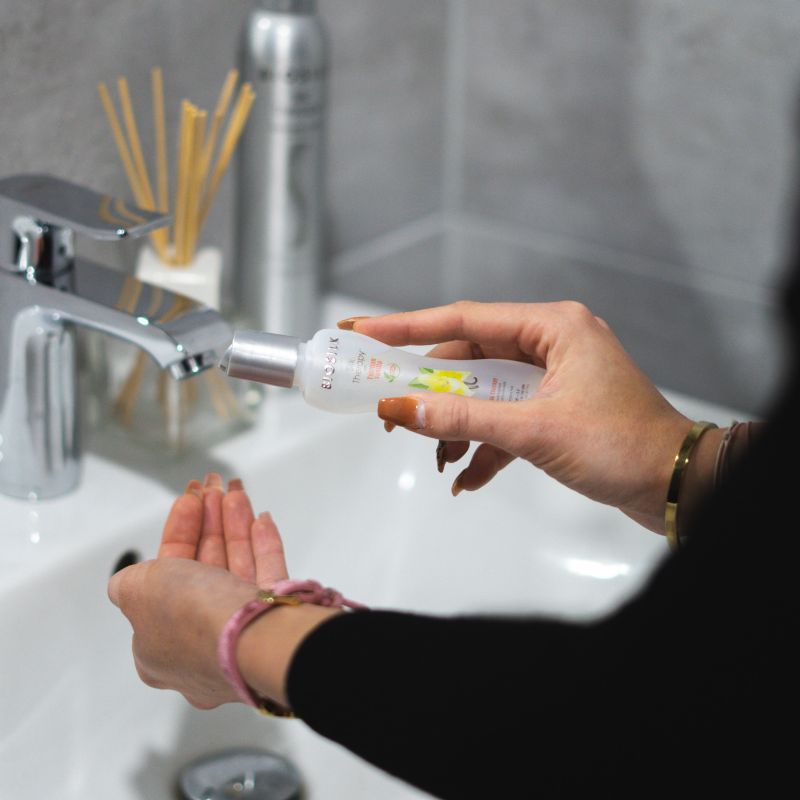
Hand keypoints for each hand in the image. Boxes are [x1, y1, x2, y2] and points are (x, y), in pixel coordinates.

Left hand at [108, 476, 335, 708]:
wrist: (251, 639)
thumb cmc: (190, 617)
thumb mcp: (138, 593)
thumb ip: (129, 582)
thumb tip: (129, 580)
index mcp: (160, 644)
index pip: (166, 579)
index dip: (177, 533)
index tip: (189, 500)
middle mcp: (200, 640)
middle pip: (203, 568)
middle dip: (208, 522)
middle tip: (215, 487)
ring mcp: (239, 631)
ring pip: (236, 567)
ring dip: (234, 525)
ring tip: (236, 489)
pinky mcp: (275, 620)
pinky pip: (267, 576)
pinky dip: (263, 545)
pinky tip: (262, 518)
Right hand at [344, 301, 695, 532]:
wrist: (679, 485)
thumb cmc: (623, 447)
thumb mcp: (533, 431)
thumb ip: (460, 417)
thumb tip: (399, 408)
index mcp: (552, 327)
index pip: (463, 319)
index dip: (406, 326)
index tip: (363, 332)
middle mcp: (551, 343)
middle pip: (469, 359)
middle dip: (431, 392)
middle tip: (390, 413)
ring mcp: (554, 377)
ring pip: (484, 392)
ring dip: (458, 425)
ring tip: (439, 459)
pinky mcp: (556, 409)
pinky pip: (505, 419)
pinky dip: (485, 445)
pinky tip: (468, 476)